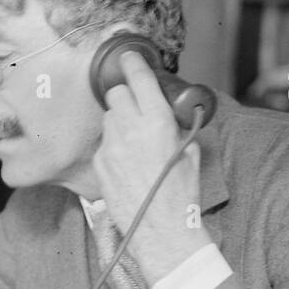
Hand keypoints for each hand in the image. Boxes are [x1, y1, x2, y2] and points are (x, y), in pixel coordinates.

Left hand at [92, 50, 210, 285]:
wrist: (160, 231)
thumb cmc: (181, 195)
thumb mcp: (189, 154)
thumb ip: (177, 128)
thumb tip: (172, 117)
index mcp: (157, 123)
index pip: (138, 79)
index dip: (133, 64)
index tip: (129, 57)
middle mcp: (129, 130)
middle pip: (115, 95)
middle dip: (125, 95)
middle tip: (136, 105)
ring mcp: (111, 147)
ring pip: (108, 118)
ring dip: (118, 120)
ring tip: (134, 140)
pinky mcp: (99, 164)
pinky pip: (104, 143)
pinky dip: (113, 146)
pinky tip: (127, 162)